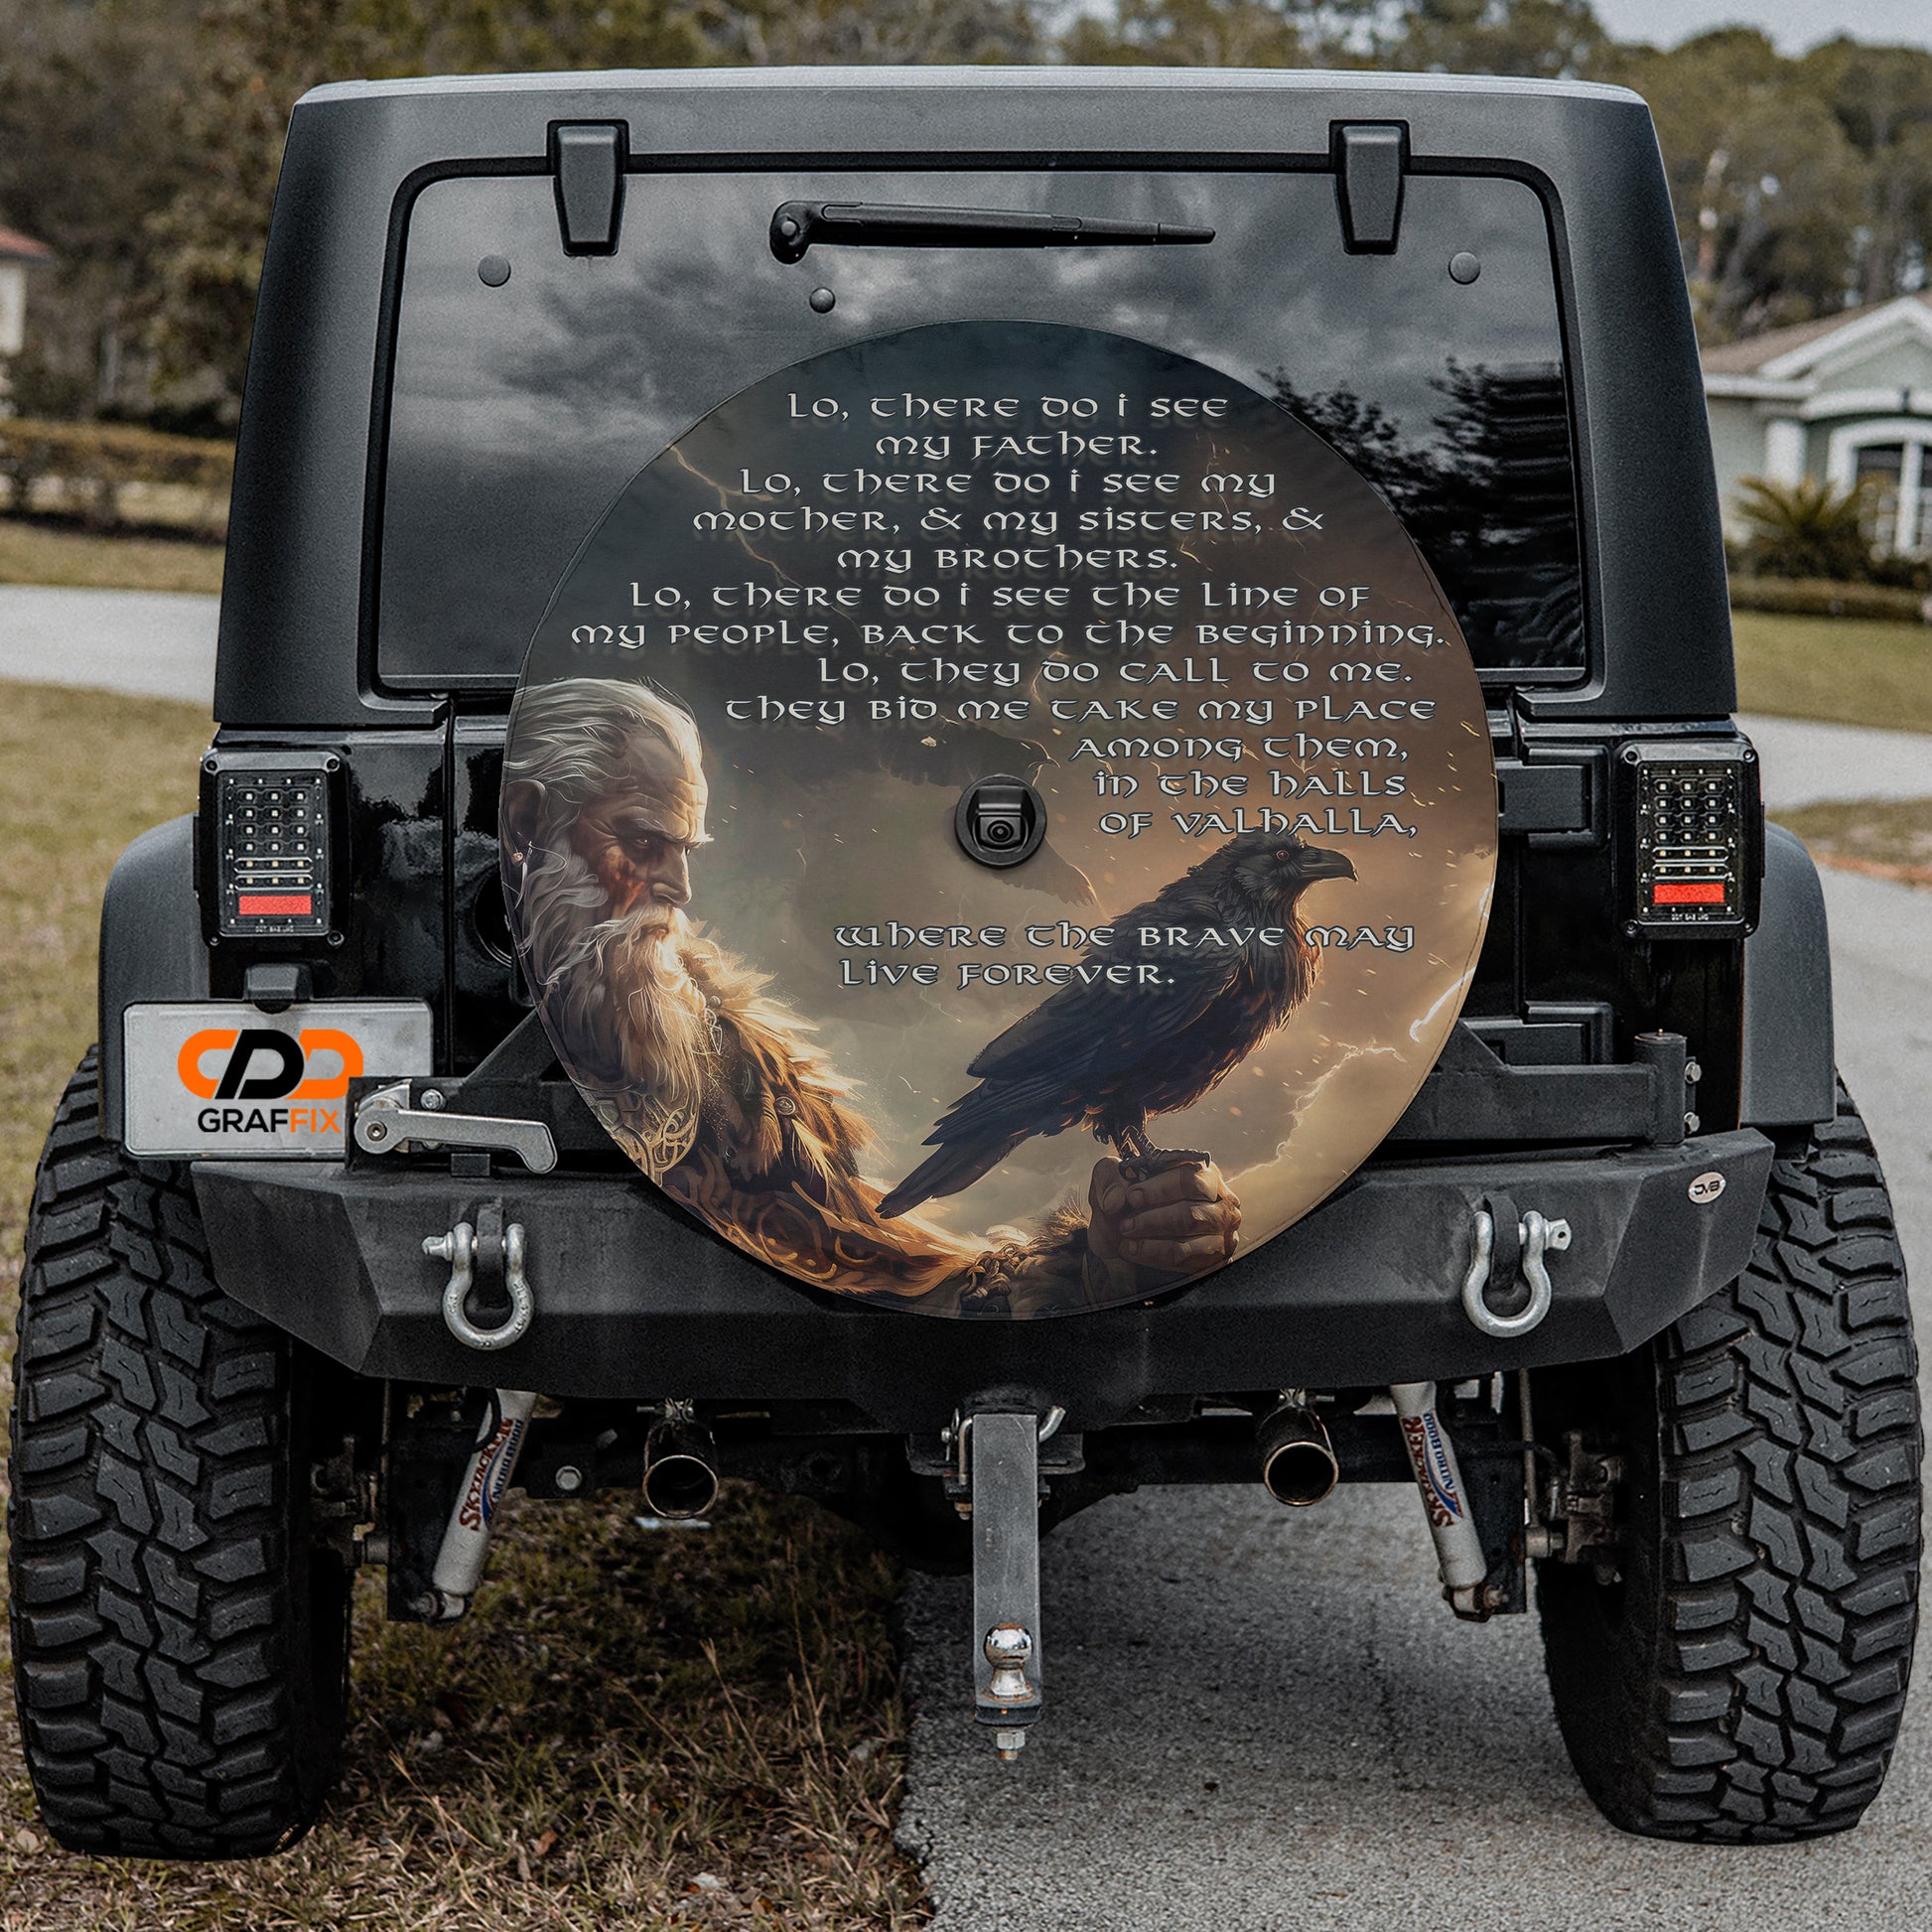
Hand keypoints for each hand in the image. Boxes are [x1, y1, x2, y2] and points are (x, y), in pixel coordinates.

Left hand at [1087, 1155, 1240, 1287]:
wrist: (1122, 1250)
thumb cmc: (1125, 1209)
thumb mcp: (1109, 1184)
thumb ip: (1108, 1177)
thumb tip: (1117, 1198)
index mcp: (1199, 1172)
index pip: (1190, 1176)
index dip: (1159, 1187)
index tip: (1132, 1197)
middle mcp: (1219, 1201)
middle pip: (1191, 1211)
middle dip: (1153, 1219)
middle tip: (1125, 1224)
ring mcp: (1222, 1233)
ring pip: (1189, 1237)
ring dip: (1152, 1238)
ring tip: (1127, 1239)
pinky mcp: (1215, 1261)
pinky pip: (1187, 1259)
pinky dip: (1156, 1255)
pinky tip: (1135, 1252)